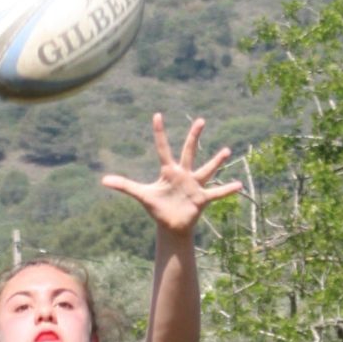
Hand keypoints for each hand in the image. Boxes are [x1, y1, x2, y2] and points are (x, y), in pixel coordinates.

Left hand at [102, 114, 239, 234]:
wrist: (171, 226)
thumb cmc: (157, 208)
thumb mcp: (141, 195)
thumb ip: (124, 186)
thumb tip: (103, 180)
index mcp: (168, 171)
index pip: (163, 148)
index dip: (159, 133)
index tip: (157, 115)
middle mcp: (183, 174)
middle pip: (189, 151)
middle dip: (194, 137)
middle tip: (201, 120)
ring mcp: (194, 185)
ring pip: (206, 170)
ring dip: (216, 161)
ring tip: (227, 151)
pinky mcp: (202, 198)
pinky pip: (216, 193)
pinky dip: (227, 190)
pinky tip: (239, 185)